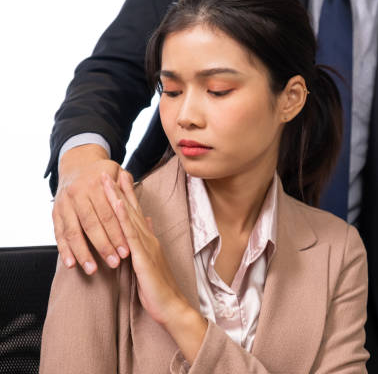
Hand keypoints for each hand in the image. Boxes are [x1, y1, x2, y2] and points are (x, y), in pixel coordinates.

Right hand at [52, 144, 129, 273]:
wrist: (76, 163)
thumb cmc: (103, 172)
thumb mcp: (116, 172)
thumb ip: (128, 188)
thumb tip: (142, 203)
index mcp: (95, 185)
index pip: (109, 215)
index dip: (118, 234)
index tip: (127, 251)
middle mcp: (78, 194)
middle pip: (92, 225)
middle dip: (103, 246)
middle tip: (115, 263)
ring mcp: (64, 203)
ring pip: (73, 232)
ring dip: (83, 253)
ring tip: (92, 269)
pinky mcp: (55, 212)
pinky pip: (58, 233)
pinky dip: (64, 250)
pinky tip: (70, 264)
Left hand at [102, 172, 206, 362]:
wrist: (171, 305)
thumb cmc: (159, 288)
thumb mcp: (151, 262)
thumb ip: (146, 241)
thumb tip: (146, 222)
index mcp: (148, 241)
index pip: (136, 214)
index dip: (127, 195)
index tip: (119, 177)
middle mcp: (148, 239)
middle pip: (132, 209)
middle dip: (121, 189)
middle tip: (112, 169)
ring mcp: (146, 246)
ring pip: (130, 217)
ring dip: (119, 197)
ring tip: (109, 179)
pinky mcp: (143, 257)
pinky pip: (131, 234)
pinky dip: (124, 218)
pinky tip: (118, 204)